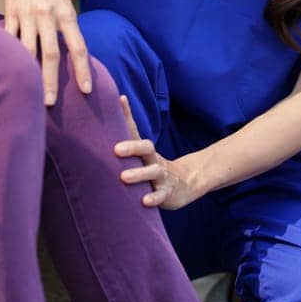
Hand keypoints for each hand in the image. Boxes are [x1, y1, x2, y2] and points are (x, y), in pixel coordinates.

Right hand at [2, 0, 90, 105]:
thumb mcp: (64, 1)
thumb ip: (68, 26)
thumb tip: (76, 54)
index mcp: (66, 13)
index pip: (78, 47)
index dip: (82, 70)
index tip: (85, 90)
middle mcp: (48, 14)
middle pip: (52, 54)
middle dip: (51, 81)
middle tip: (51, 103)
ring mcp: (28, 14)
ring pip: (28, 50)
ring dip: (30, 73)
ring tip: (30, 93)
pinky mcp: (10, 12)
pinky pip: (10, 38)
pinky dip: (11, 55)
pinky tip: (10, 71)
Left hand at [115, 95, 202, 209]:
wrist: (184, 184)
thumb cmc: (154, 165)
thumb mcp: (142, 152)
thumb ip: (129, 132)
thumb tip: (118, 100)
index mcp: (146, 151)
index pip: (136, 130)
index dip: (128, 115)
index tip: (120, 100)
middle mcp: (154, 160)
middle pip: (146, 149)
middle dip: (132, 148)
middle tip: (116, 150)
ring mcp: (162, 176)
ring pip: (153, 172)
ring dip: (139, 174)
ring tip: (124, 177)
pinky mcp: (167, 193)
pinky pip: (161, 195)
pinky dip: (154, 198)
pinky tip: (145, 201)